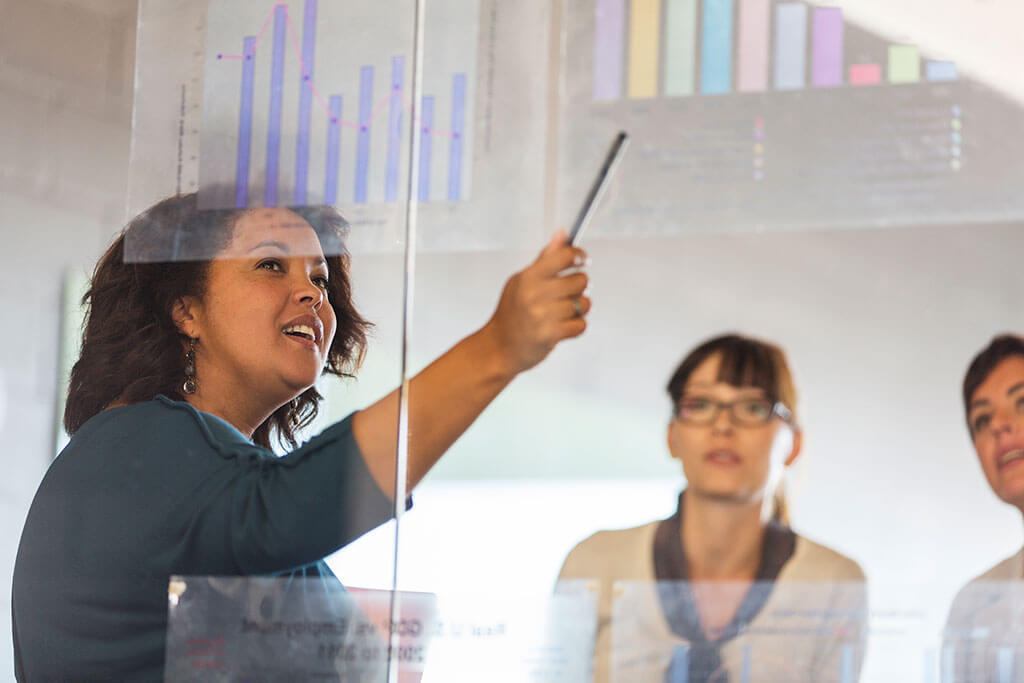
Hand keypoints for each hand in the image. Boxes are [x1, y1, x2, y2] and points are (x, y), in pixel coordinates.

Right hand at [484, 230, 589, 374]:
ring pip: (583, 304)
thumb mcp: (521, 281)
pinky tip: (563, 326)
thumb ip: (545, 259)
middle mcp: (534, 294)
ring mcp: (542, 315)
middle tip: (569, 293)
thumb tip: (562, 233)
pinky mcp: (550, 335)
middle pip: (580, 280)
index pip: (563, 256)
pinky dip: (576, 326)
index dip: (578, 256)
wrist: (498, 347)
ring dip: (579, 309)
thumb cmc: (511, 313)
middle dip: (579, 287)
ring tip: (565, 312)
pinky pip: (581, 325)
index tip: (582, 260)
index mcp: (528, 277)